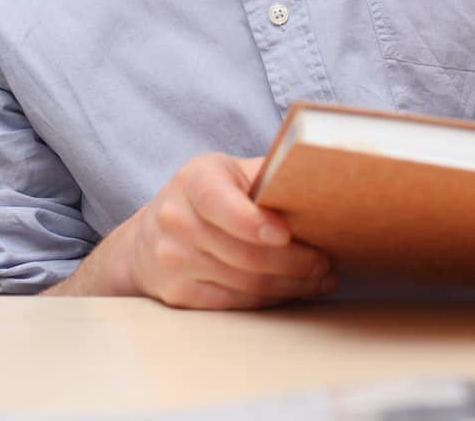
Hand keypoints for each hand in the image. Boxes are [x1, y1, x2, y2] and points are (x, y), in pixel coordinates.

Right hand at [117, 152, 337, 309]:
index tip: (286, 235)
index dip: (252, 222)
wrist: (148, 237)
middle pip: (242, 252)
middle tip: (326, 263)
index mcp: (194, 180)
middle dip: (293, 262)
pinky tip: (292, 292)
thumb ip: (265, 175)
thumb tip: (317, 179)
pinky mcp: (178, 294)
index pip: (220, 202)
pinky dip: (269, 300)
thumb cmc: (205, 197)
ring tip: (320, 279)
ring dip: (290, 285)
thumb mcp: (227, 172)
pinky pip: (233, 303)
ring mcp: (173, 260)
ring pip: (243, 282)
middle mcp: (177, 219)